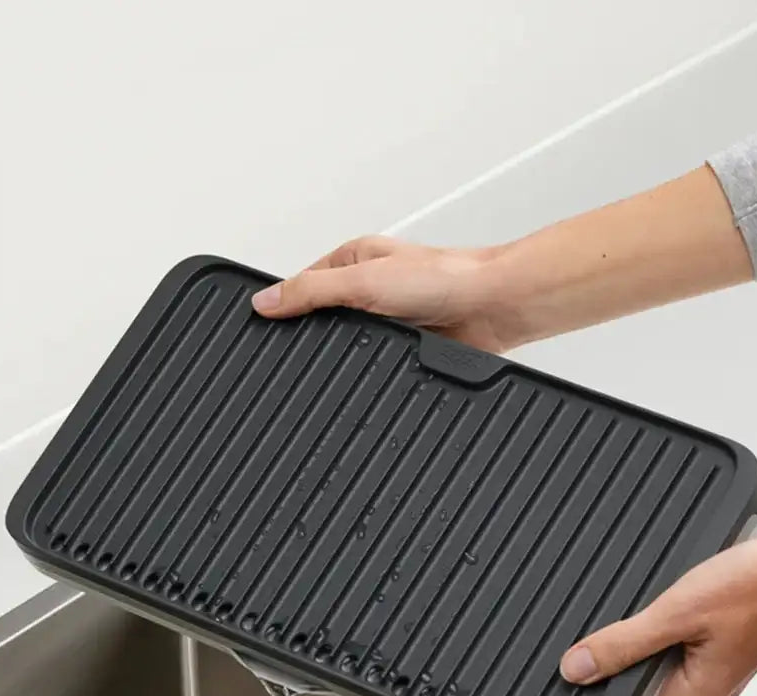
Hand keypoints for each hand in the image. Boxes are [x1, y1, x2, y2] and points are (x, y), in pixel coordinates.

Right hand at [251, 236, 521, 353]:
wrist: (494, 306)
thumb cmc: (444, 278)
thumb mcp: (362, 279)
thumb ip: (311, 291)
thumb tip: (265, 302)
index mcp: (351, 261)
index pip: (300, 286)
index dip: (282, 309)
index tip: (262, 331)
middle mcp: (367, 289)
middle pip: (322, 320)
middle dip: (316, 338)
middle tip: (305, 356)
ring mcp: (386, 320)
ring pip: (350, 346)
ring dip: (349, 355)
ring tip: (345, 361)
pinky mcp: (405, 348)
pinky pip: (376, 364)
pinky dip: (372, 369)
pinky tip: (370, 373)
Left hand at [559, 531, 756, 695]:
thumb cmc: (755, 588)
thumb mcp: (674, 613)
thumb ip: (624, 643)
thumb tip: (578, 667)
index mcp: (697, 694)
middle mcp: (709, 688)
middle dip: (617, 683)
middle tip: (590, 656)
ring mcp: (718, 667)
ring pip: (663, 675)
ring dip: (638, 657)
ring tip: (623, 629)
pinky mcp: (724, 644)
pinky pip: (681, 652)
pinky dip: (661, 639)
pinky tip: (654, 614)